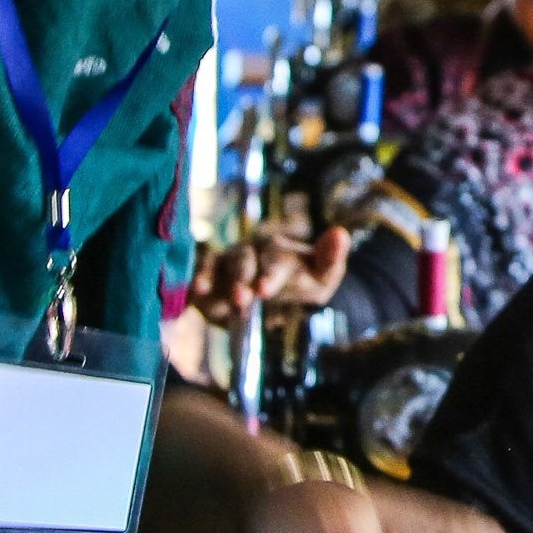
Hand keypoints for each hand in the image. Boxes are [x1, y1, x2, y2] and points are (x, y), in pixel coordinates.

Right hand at [189, 227, 347, 325]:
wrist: (273, 300)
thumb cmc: (299, 285)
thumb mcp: (321, 279)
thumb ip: (331, 260)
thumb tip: (341, 232)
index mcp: (277, 250)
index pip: (274, 258)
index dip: (269, 274)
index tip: (265, 290)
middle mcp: (249, 251)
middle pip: (243, 259)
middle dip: (242, 278)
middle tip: (242, 299)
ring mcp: (225, 262)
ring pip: (218, 263)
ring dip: (214, 277)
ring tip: (211, 294)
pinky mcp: (207, 275)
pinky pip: (198, 271)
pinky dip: (194, 277)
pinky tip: (192, 291)